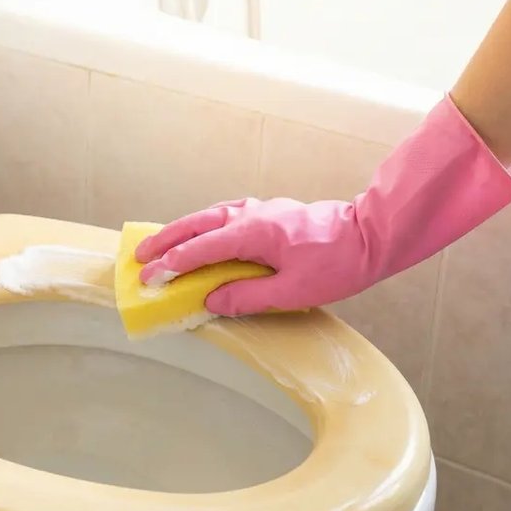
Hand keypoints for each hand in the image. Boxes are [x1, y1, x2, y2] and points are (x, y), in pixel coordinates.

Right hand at [134, 97, 510, 316]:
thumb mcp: (293, 292)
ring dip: (181, 230)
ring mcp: (260, 210)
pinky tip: (198, 233)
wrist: (372, 236)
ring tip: (158, 244)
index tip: (147, 278)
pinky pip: (225, 215)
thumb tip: (211, 301)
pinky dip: (203, 224)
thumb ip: (247, 296)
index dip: (171, 265)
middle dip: (165, 240)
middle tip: (137, 255)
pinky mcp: (269, 212)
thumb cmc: (338, 265)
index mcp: (254, 234)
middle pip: (196, 225)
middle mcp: (252, 216)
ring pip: (209, 216)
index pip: (200, 250)